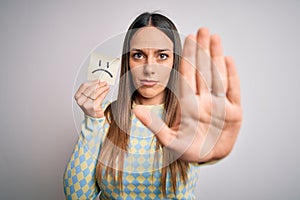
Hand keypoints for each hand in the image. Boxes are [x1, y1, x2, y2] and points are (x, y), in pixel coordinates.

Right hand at [74, 80, 109, 117]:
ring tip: (106, 86)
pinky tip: (106, 91)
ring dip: (103, 88)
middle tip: (104, 83)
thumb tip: (99, 81)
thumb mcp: (88, 97)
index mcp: (77, 96)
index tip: (98, 80)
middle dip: (99, 85)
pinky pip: (100, 97)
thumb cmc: (91, 106)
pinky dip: (104, 93)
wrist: (93, 116)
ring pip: (96, 92)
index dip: (92, 82)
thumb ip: (91, 89)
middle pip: (90, 88)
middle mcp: (80, 101)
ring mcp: (86, 104)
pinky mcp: (93, 107)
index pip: (84, 86)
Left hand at [133, 28, 241, 162]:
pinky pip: (233, 91)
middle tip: (202, 30)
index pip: (187, 76)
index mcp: (188, 105)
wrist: (206, 160)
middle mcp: (203, 101)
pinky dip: (232, 76)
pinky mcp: (234, 113)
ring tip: (214, 38)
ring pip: (217, 76)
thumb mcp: (168, 141)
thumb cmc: (186, 151)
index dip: (187, 58)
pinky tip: (228, 60)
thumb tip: (135, 110)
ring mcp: (219, 106)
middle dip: (202, 51)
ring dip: (216, 57)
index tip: (187, 40)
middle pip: (203, 71)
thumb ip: (153, 125)